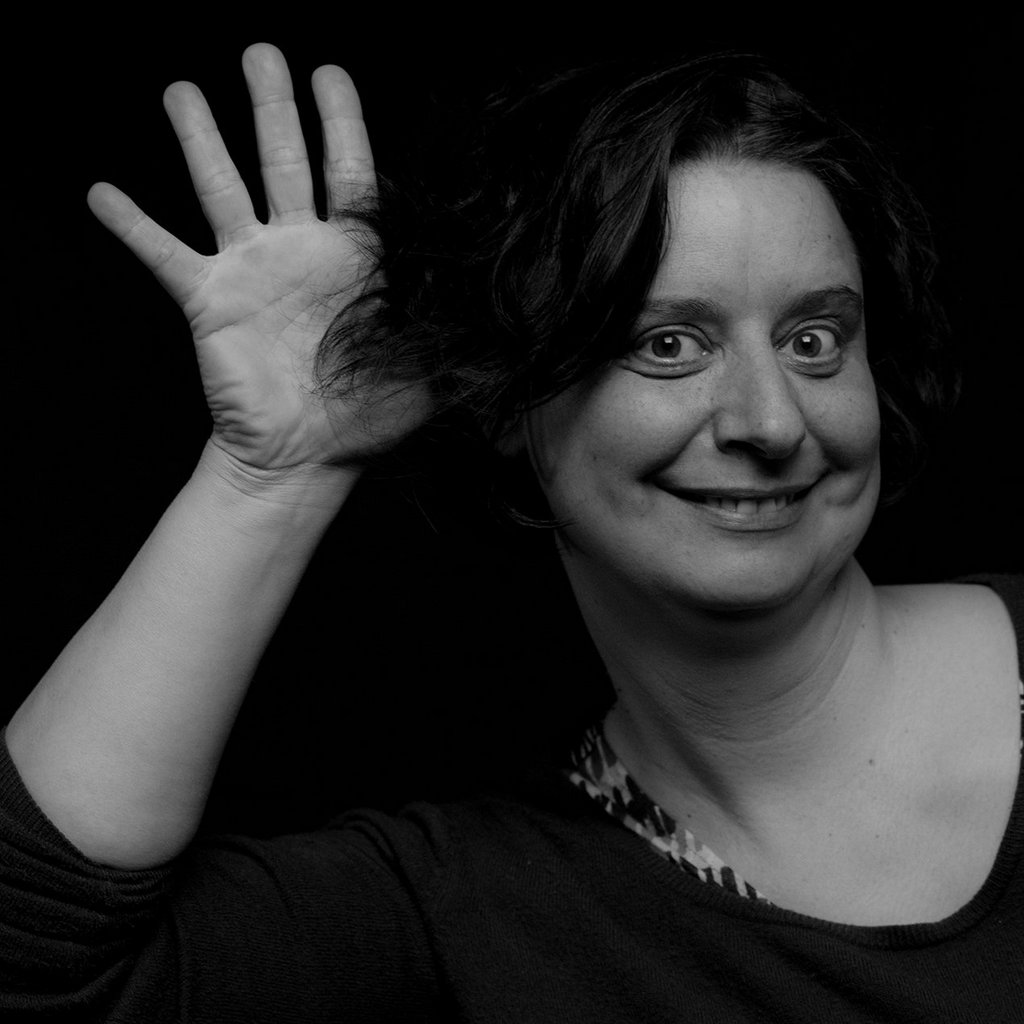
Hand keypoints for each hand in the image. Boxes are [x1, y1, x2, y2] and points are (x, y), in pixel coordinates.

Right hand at [88, 44, 429, 478]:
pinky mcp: (209, 301)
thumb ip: (454, 324)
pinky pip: (166, 256)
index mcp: (355, 258)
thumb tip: (507, 291)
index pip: (350, 174)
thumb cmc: (368, 415)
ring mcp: (251, 270)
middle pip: (284, 162)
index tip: (330, 72)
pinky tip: (101, 194)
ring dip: (201, 141)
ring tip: (182, 90)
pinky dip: (134, 227)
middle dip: (273, 108)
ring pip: (222, 191)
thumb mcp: (428, 367)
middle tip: (262, 52)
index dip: (342, 123)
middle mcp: (300, 250)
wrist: (305, 457)